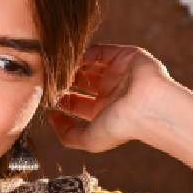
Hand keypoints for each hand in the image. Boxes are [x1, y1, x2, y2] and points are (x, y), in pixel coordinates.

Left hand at [49, 44, 174, 152]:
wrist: (148, 107)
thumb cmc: (121, 126)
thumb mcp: (89, 140)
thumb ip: (67, 134)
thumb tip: (51, 118)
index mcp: (103, 110)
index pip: (75, 102)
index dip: (60, 98)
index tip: (45, 96)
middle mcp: (110, 91)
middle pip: (79, 81)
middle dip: (63, 80)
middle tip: (48, 79)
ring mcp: (117, 73)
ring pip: (87, 65)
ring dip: (72, 66)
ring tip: (58, 69)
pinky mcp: (124, 56)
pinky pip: (99, 51)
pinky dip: (84, 54)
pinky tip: (73, 61)